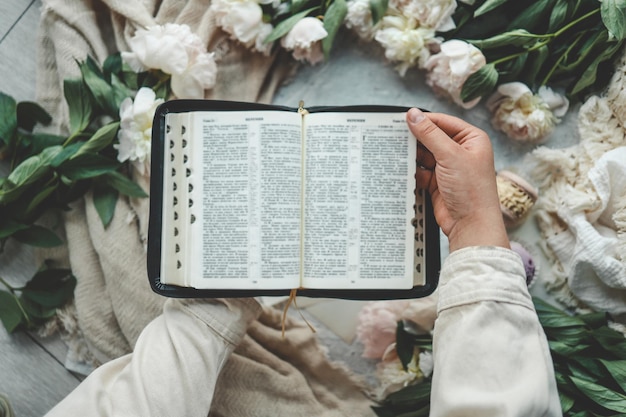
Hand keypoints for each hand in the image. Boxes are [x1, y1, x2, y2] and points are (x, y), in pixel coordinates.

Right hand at [406, 108, 508, 251]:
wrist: (471, 224)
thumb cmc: (472, 190)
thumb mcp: (450, 155)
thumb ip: (429, 134)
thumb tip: (414, 115)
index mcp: (472, 139)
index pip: (444, 122)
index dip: (424, 120)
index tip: (404, 118)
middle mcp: (461, 152)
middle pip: (432, 138)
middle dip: (416, 139)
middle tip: (396, 135)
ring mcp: (449, 168)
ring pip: (425, 155)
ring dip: (413, 156)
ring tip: (397, 152)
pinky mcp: (438, 182)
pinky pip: (421, 171)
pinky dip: (413, 171)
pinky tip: (403, 168)